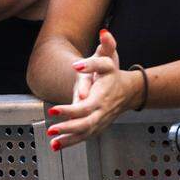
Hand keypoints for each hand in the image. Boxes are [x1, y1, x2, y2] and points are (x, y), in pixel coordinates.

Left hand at [46, 30, 138, 150]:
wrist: (128, 91)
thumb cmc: (114, 74)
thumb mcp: (109, 58)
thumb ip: (104, 48)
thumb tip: (103, 33)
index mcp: (101, 97)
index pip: (84, 107)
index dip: (69, 110)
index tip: (54, 110)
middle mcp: (101, 112)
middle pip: (84, 124)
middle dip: (67, 128)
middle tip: (50, 128)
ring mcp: (100, 121)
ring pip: (83, 134)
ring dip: (68, 140)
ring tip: (52, 142)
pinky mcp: (97, 126)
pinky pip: (83, 137)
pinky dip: (70, 142)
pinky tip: (56, 146)